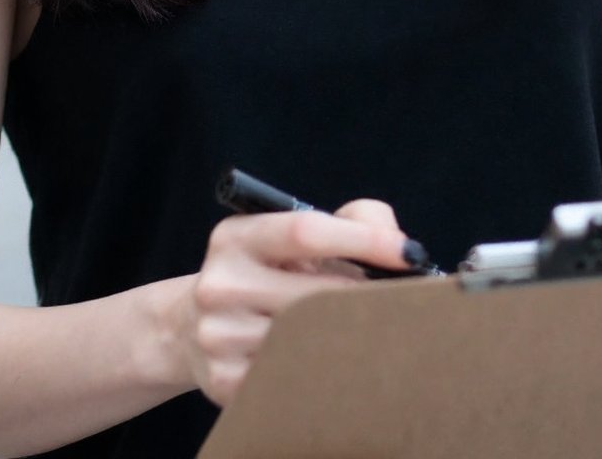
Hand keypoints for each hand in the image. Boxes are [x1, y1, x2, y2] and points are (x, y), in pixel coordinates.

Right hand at [181, 198, 422, 406]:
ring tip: (364, 329)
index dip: (364, 240)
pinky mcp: (225, 381)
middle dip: (367, 297)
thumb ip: (353, 220)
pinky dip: (322, 368)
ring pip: (310, 340)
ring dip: (349, 336)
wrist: (192, 327)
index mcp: (237, 237)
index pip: (306, 231)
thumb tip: (398, 244)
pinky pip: (294, 377)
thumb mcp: (293, 232)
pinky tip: (328, 358)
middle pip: (315, 293)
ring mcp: (218, 336)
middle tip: (405, 302)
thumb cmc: (266, 270)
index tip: (410, 253)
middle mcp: (220, 283)